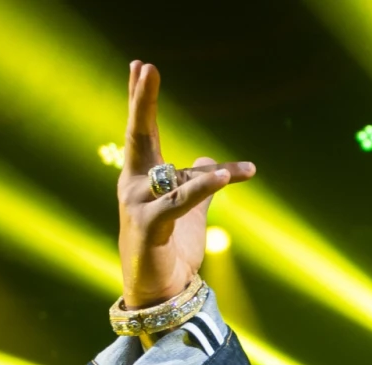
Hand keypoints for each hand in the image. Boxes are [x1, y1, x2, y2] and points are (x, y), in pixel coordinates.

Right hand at [117, 61, 254, 308]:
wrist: (159, 292)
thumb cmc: (169, 250)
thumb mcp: (189, 210)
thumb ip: (199, 184)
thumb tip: (212, 162)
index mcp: (143, 177)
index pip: (142, 131)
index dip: (140, 99)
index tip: (141, 66)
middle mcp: (135, 186)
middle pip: (139, 136)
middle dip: (142, 102)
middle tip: (145, 67)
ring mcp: (139, 207)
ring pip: (174, 176)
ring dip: (208, 175)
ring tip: (236, 172)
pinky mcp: (150, 230)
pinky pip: (180, 204)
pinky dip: (204, 190)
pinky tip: (224, 178)